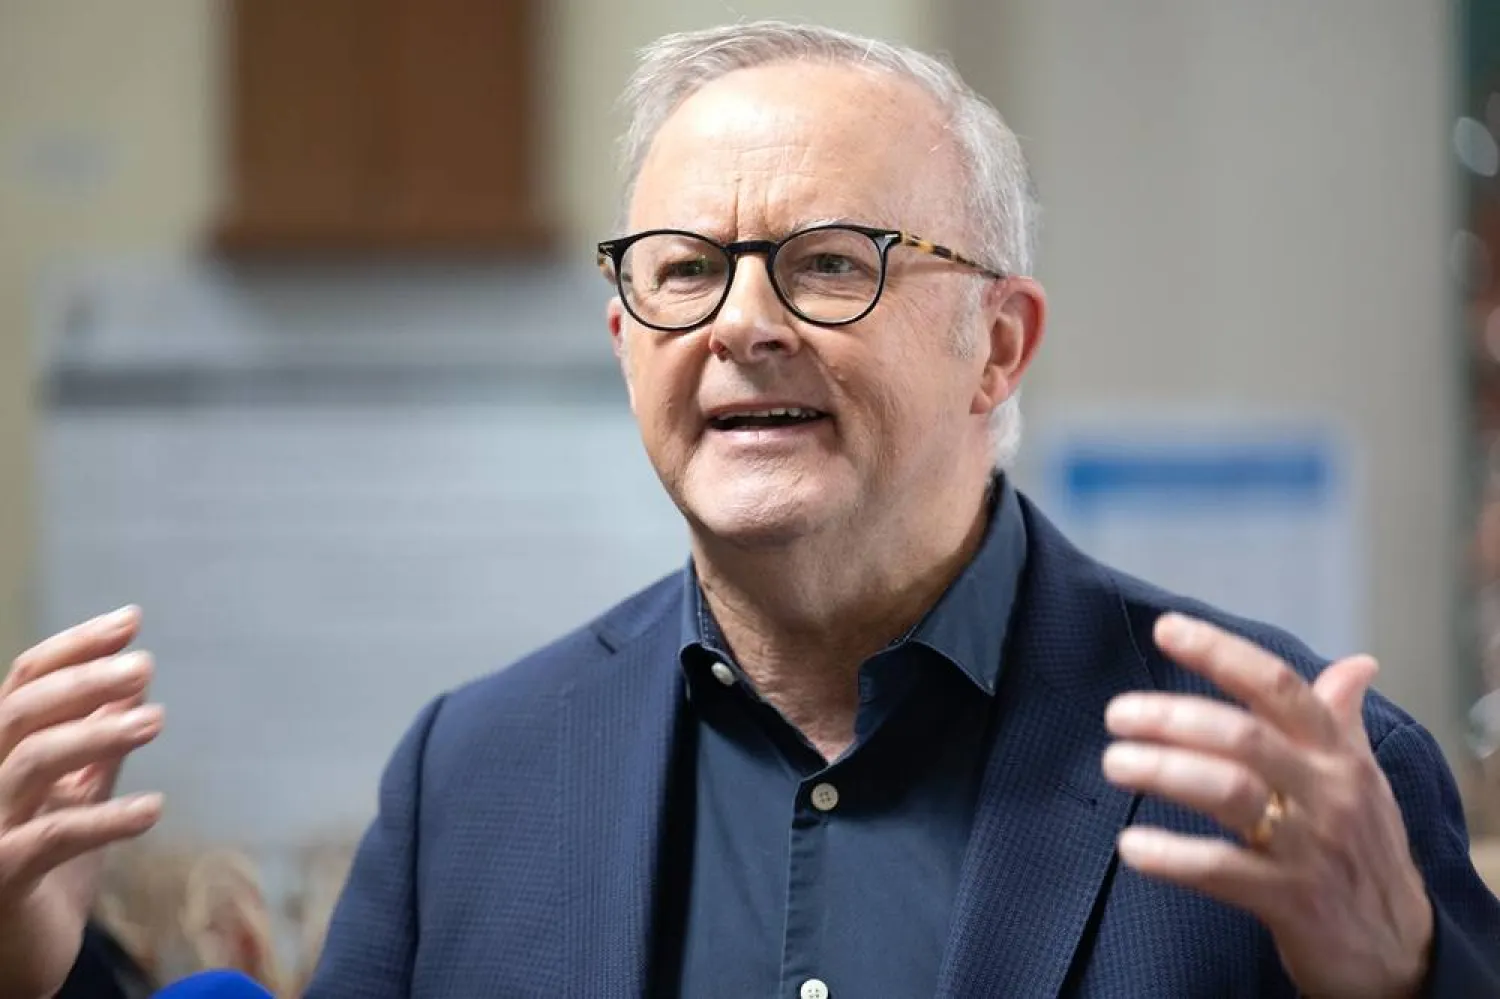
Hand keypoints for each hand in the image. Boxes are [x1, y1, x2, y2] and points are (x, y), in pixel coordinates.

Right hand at [0, 607, 164, 998]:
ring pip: (31, 763)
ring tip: (157, 719)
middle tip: (147, 665)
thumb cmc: (45, 874)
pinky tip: (153, 808)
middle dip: (84, 680)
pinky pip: (50, 838)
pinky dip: (105, 819)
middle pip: (20, 711)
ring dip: (98, 736)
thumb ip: (99, 749)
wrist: (16, 962)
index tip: (131, 619)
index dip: (74, 647)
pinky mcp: (1, 878)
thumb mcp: (79, 800)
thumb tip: (131, 684)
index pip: (23, 682)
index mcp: (0, 756)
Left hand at [1101, 613, 1432, 998]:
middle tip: (1117, 715)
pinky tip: (1131, 846)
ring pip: (1230, 792)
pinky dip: (1172, 857)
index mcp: (1337, 754)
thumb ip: (1342, 720)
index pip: (1278, 686)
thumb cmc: (1366, 851)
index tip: (1167, 628)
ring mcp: (1309, 846)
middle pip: (1243, 736)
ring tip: (1115, 762)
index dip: (1221, 653)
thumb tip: (1357, 663)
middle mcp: (1326, 791)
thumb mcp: (1364, 780)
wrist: (1401, 951)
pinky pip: (1222, 871)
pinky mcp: (1290, 900)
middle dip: (1173, 718)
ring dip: (1164, 771)